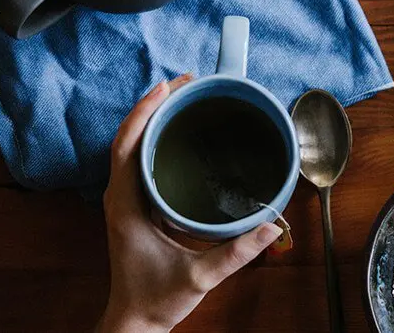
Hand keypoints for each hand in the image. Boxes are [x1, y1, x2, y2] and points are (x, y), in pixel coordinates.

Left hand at [98, 74, 282, 331]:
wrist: (136, 320)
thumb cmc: (157, 298)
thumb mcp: (199, 276)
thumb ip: (236, 252)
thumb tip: (271, 226)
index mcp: (126, 205)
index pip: (127, 146)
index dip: (145, 112)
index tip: (168, 87)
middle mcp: (121, 196)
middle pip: (129, 137)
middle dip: (154, 105)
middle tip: (187, 83)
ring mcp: (127, 200)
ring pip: (133, 147)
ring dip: (155, 119)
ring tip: (185, 98)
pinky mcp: (137, 207)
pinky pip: (141, 162)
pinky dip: (157, 140)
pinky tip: (181, 134)